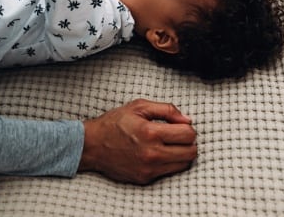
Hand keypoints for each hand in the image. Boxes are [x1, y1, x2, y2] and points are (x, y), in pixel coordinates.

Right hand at [79, 99, 196, 184]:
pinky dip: (169, 163)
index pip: (188, 134)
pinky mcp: (145, 178)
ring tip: (170, 145)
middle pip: (191, 152)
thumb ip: (167, 110)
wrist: (92, 145)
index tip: (180, 126)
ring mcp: (149, 168)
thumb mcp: (139, 106)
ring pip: (183, 165)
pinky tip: (159, 153)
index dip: (188, 128)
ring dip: (182, 154)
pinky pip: (169, 172)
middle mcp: (152, 153)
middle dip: (188, 142)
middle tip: (178, 136)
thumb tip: (187, 120)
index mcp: (151, 132)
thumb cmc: (114, 123)